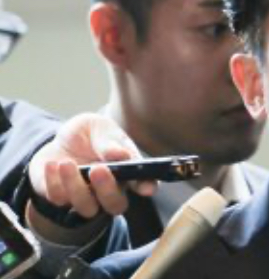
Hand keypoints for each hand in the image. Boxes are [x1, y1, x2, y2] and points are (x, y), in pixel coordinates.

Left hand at [28, 113, 156, 218]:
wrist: (59, 139)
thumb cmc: (88, 134)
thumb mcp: (99, 127)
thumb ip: (110, 141)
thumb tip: (122, 155)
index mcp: (127, 171)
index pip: (144, 184)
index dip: (147, 187)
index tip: (145, 188)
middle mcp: (110, 190)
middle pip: (116, 205)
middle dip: (107, 190)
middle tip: (97, 169)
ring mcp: (86, 198)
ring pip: (87, 208)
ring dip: (76, 187)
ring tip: (66, 163)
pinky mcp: (61, 199)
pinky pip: (59, 200)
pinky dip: (54, 182)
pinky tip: (52, 164)